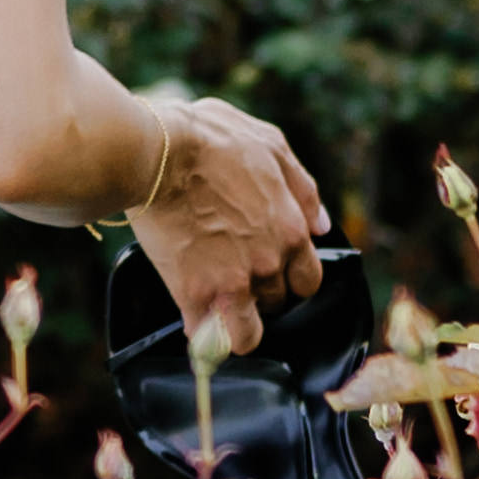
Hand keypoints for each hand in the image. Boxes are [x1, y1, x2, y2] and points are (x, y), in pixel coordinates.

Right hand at [131, 95, 329, 359]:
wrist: (156, 152)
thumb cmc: (208, 139)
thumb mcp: (269, 146)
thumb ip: (302, 189)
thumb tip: (321, 224)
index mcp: (291, 230)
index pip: (307, 280)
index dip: (286, 276)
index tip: (265, 268)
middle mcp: (270, 263)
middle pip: (277, 303)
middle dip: (258, 294)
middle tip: (230, 274)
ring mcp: (235, 282)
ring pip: (249, 332)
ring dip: (232, 317)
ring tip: (212, 301)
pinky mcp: (198, 294)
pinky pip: (210, 339)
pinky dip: (202, 335)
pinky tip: (193, 320)